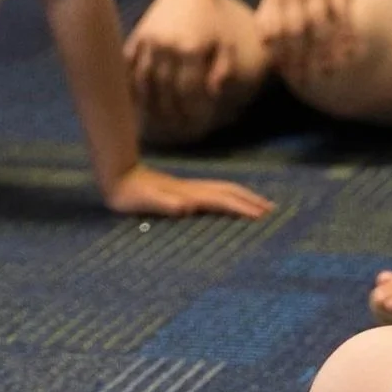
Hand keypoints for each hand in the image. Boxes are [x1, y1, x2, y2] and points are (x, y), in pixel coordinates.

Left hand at [102, 163, 273, 219]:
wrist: (119, 175)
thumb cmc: (129, 194)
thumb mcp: (144, 201)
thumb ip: (163, 203)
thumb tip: (185, 206)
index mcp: (189, 194)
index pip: (222, 200)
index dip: (242, 208)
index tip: (262, 216)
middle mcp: (194, 189)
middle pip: (230, 191)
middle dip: (252, 200)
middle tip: (273, 211)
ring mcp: (190, 188)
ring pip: (224, 189)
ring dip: (244, 196)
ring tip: (260, 205)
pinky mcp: (184, 190)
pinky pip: (215, 192)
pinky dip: (230, 196)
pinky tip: (230, 201)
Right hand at [123, 0, 228, 125]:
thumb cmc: (211, 18)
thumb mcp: (225, 42)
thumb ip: (223, 68)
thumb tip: (214, 94)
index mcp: (192, 48)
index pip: (189, 89)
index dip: (192, 110)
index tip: (196, 124)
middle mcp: (168, 46)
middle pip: (165, 89)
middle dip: (171, 113)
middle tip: (176, 129)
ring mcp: (150, 41)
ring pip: (144, 81)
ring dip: (148, 104)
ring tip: (154, 121)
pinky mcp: (138, 36)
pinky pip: (129, 66)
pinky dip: (130, 84)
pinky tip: (134, 101)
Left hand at [254, 0, 354, 80]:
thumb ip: (269, 14)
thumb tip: (266, 46)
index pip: (273, 30)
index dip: (278, 54)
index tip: (286, 74)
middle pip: (295, 32)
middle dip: (300, 59)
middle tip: (305, 81)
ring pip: (319, 26)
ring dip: (325, 52)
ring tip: (328, 71)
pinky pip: (342, 16)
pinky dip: (346, 36)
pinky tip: (349, 53)